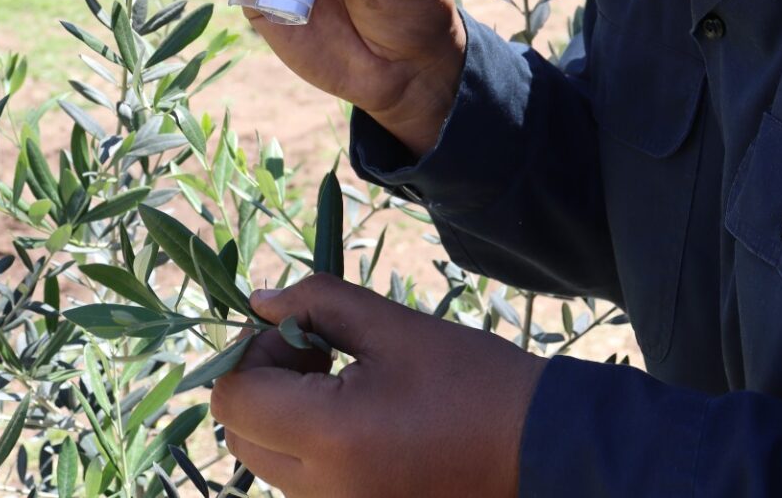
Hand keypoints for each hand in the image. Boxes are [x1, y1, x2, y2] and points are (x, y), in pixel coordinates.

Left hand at [211, 275, 546, 497]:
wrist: (547, 451)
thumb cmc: (475, 381)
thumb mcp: (395, 327)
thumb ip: (319, 305)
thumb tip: (260, 303)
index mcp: (330, 438)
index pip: (234, 399)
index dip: (254, 354)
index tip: (304, 332)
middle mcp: (322, 492)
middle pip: (240, 434)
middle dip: (262, 383)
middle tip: (318, 352)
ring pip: (267, 460)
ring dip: (283, 415)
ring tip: (345, 382)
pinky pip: (302, 483)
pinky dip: (309, 447)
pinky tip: (360, 417)